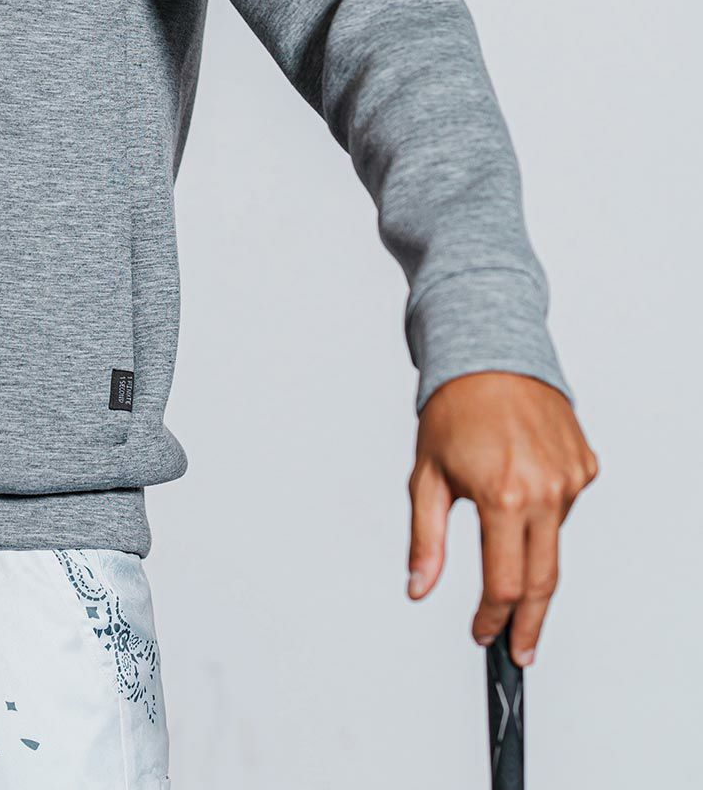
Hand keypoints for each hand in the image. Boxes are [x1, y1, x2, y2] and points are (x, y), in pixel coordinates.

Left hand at [407, 370, 597, 665]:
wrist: (490, 354)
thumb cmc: (453, 408)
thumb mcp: (427, 475)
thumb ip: (425, 540)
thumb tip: (418, 587)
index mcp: (503, 497)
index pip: (505, 584)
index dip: (493, 618)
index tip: (484, 634)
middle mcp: (545, 492)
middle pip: (543, 581)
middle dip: (530, 623)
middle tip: (520, 650)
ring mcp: (570, 480)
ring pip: (551, 539)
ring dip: (527, 544)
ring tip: (497, 502)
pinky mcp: (584, 467)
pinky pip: (564, 505)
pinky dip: (542, 508)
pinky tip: (520, 478)